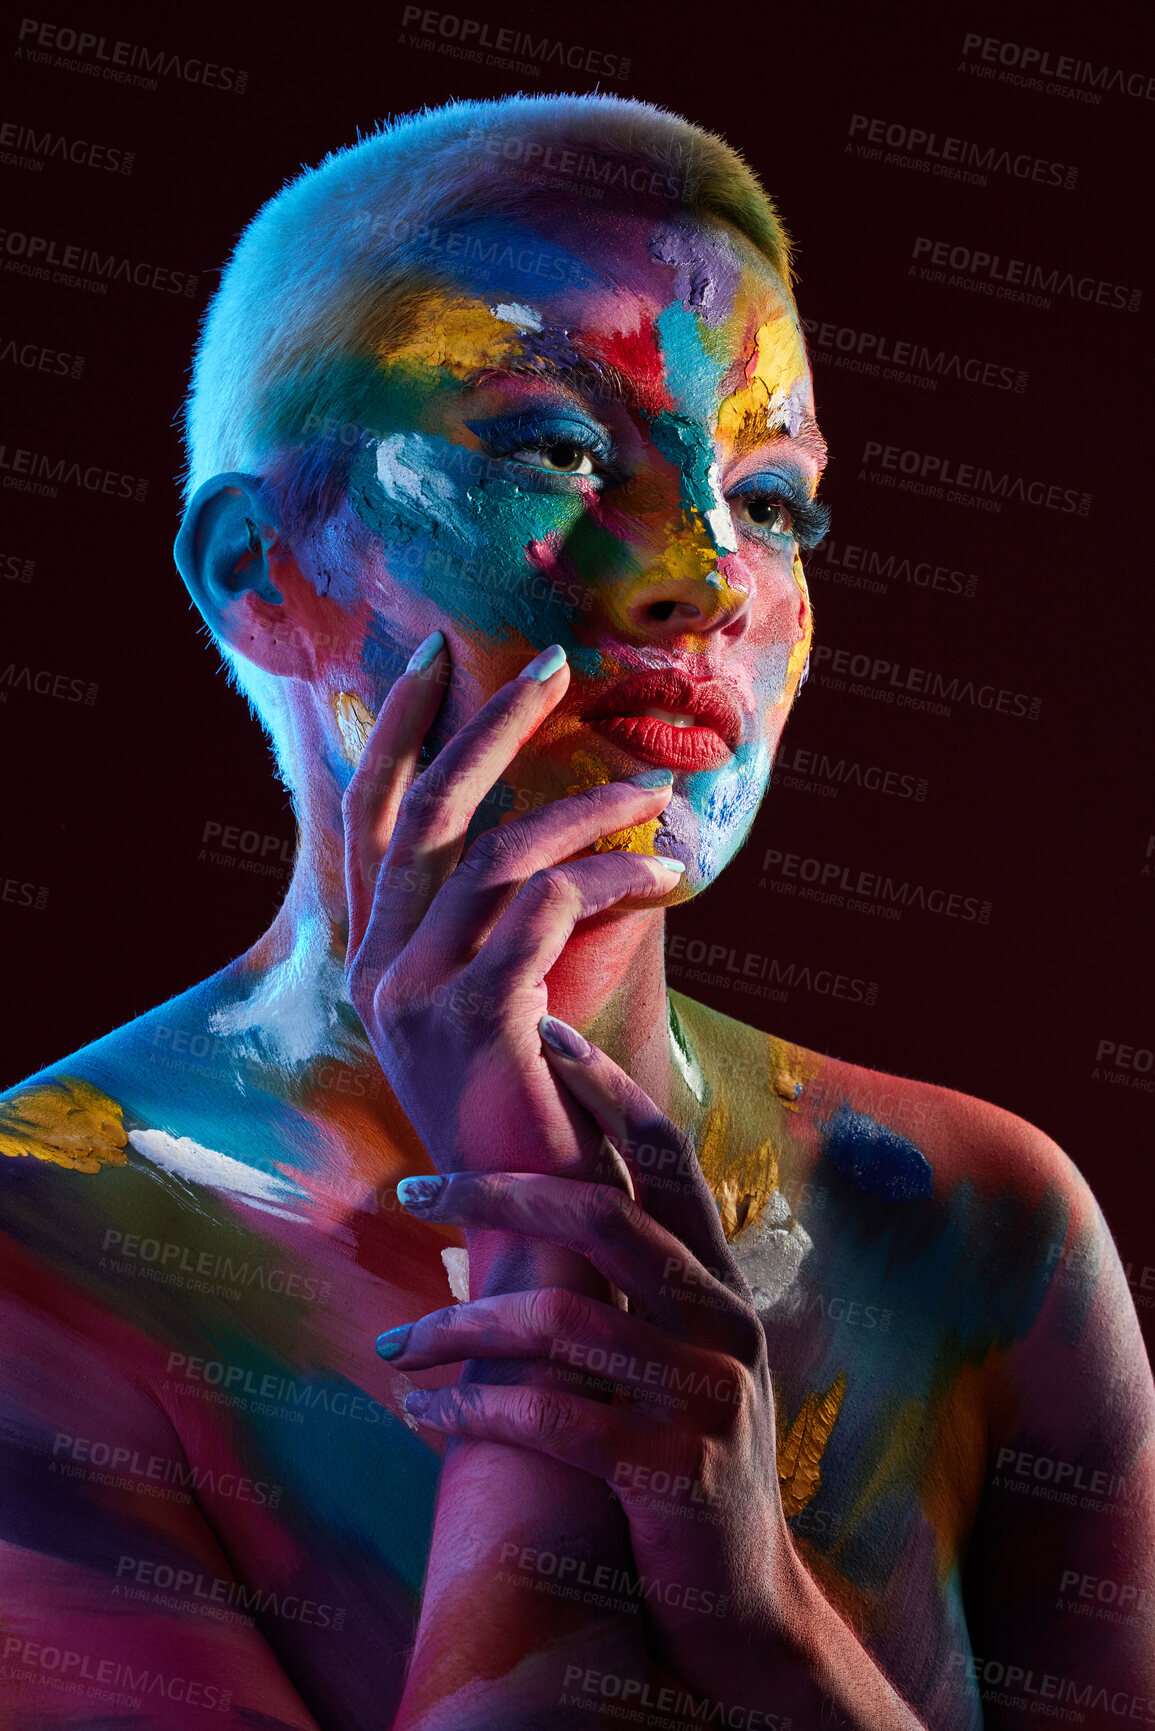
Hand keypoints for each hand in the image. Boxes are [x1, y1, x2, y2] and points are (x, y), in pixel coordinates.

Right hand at [342, 634, 683, 1186]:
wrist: (537, 1232)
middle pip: (422, 812)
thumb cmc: (533, 1118)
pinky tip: (668, 875)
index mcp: (372, 962)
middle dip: (487, 724)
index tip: (432, 661)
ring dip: (589, 808)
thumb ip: (494, 932)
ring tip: (660, 790)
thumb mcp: (496, 1012)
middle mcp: (376, 972)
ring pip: (501, 854)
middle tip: (551, 663)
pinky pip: (549, 908)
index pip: (369, 820)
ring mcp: (416, 997)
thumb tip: (543, 844)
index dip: (392, 734)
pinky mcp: (477, 1019)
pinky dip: (614, 877)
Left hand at [377, 1027, 796, 1713]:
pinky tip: (419, 1414)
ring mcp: (705, 1395)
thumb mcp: (672, 1354)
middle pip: (603, 1216)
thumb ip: (631, 1281)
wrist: (740, 1599)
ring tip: (393, 1346)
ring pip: (560, 1322)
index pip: (664, 1155)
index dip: (606, 1088)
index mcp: (717, 1278)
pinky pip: (549, 1420)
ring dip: (459, 1329)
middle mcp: (722, 1318)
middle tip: (411, 1188)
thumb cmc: (681, 1455)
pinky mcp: (673, 1472)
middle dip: (497, 1190)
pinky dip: (470, 1412)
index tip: (543, 1032)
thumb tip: (539, 1196)